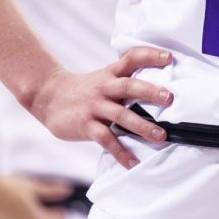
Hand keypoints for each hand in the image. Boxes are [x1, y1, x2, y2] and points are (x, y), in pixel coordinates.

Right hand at [28, 47, 174, 168]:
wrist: (49, 97)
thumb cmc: (84, 90)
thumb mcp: (103, 78)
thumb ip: (125, 81)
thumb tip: (158, 89)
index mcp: (111, 74)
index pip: (132, 58)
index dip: (150, 55)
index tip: (168, 57)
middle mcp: (105, 88)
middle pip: (129, 86)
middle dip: (150, 92)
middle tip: (170, 98)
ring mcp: (95, 107)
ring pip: (121, 115)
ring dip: (142, 126)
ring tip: (161, 136)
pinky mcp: (86, 125)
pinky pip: (106, 139)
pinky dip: (121, 152)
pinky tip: (133, 163)